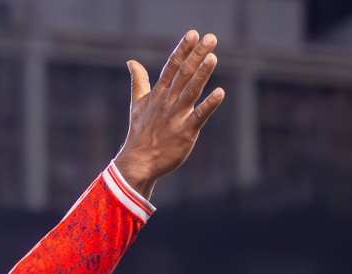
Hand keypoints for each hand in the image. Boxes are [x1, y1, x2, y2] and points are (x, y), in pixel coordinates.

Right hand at [114, 30, 225, 197]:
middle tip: (210, 38)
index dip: (182, 49)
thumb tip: (131, 62)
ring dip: (202, 74)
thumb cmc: (140, 133)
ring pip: (191, 90)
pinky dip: (209, 105)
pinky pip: (199, 116)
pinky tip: (220, 93)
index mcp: (158, 94)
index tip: (193, 34)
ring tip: (213, 57)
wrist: (139, 162)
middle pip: (184, 74)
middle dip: (197, 55)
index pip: (171, 66)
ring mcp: (177, 116)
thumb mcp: (137, 103)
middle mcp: (168, 102)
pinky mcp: (186, 132)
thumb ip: (139, 81)